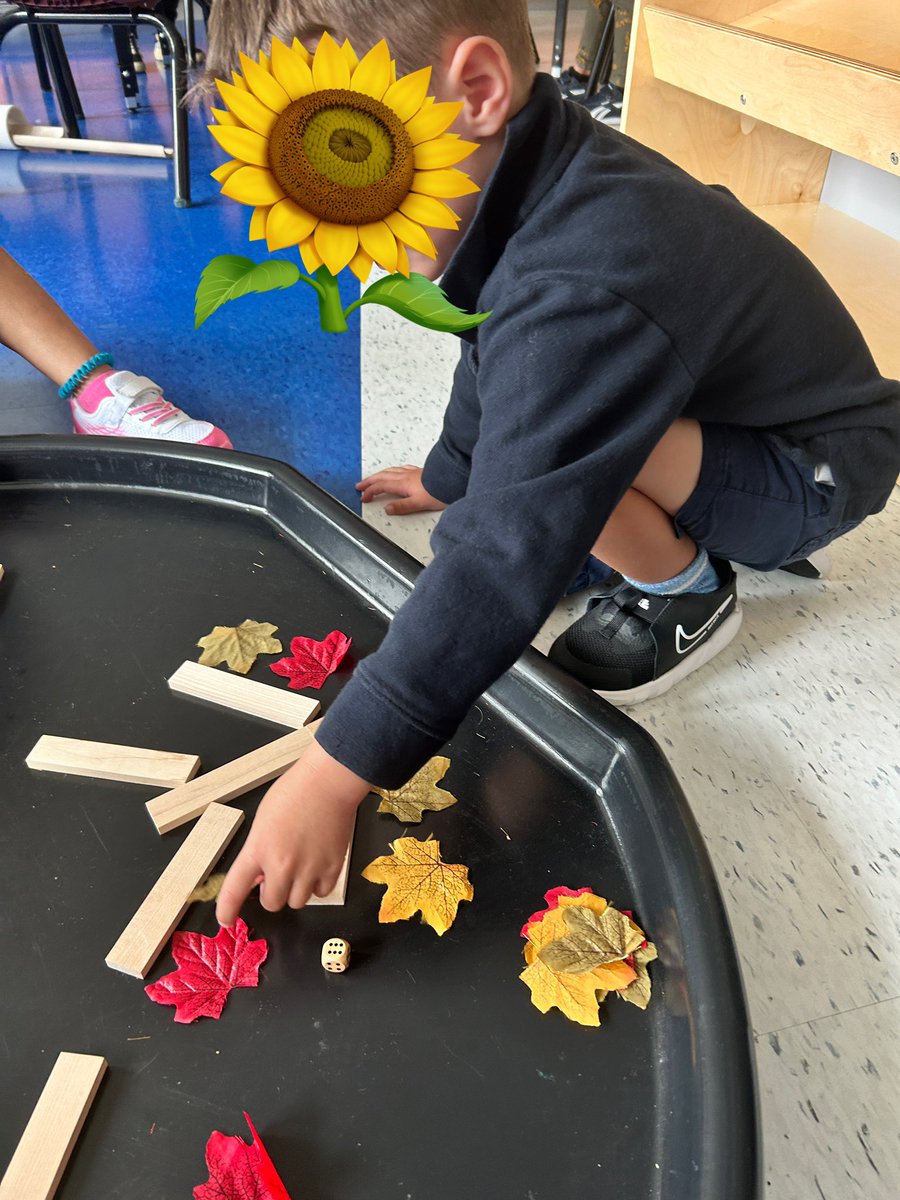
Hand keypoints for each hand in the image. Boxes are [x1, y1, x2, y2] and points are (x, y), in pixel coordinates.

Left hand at [216, 740, 370, 926]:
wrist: (329, 782)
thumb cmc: (294, 792)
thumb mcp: (264, 820)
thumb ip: (259, 850)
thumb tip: (263, 876)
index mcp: (257, 849)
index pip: (235, 890)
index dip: (227, 910)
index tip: (226, 919)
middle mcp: (281, 865)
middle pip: (272, 903)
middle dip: (273, 893)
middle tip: (279, 875)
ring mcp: (308, 868)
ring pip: (297, 902)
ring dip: (295, 890)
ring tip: (301, 868)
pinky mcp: (332, 868)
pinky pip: (321, 893)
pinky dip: (317, 885)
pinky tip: (317, 866)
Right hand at [356, 465, 446, 515]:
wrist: (454, 480)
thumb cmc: (440, 492)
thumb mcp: (419, 504)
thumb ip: (402, 506)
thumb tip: (387, 509)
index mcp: (403, 484)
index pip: (381, 486)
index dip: (370, 491)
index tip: (363, 498)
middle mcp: (406, 476)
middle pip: (382, 476)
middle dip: (369, 481)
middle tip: (360, 485)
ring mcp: (412, 472)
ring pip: (391, 471)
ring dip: (379, 474)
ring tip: (373, 478)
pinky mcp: (420, 472)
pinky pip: (401, 468)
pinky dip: (393, 470)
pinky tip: (396, 471)